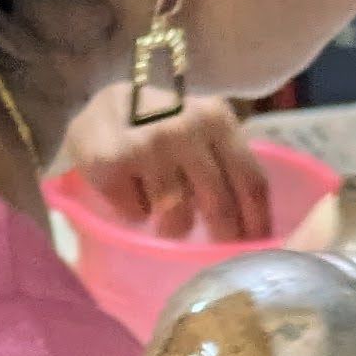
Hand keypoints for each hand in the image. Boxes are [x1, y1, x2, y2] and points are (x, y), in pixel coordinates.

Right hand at [61, 83, 274, 240]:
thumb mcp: (200, 126)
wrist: (96, 105)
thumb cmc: (159, 122)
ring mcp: (146, 146)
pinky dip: (135, 212)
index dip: (258, 220)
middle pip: (219, 204)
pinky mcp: (109, 163)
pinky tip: (131, 194)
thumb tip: (253, 218)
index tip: (257, 244)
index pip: (251, 180)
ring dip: (174, 224)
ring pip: (176, 217)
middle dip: (223, 234)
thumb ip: (225, 158)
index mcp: (216, 118)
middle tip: (219, 250)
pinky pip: (136, 214)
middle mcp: (185, 128)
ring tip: (164, 210)